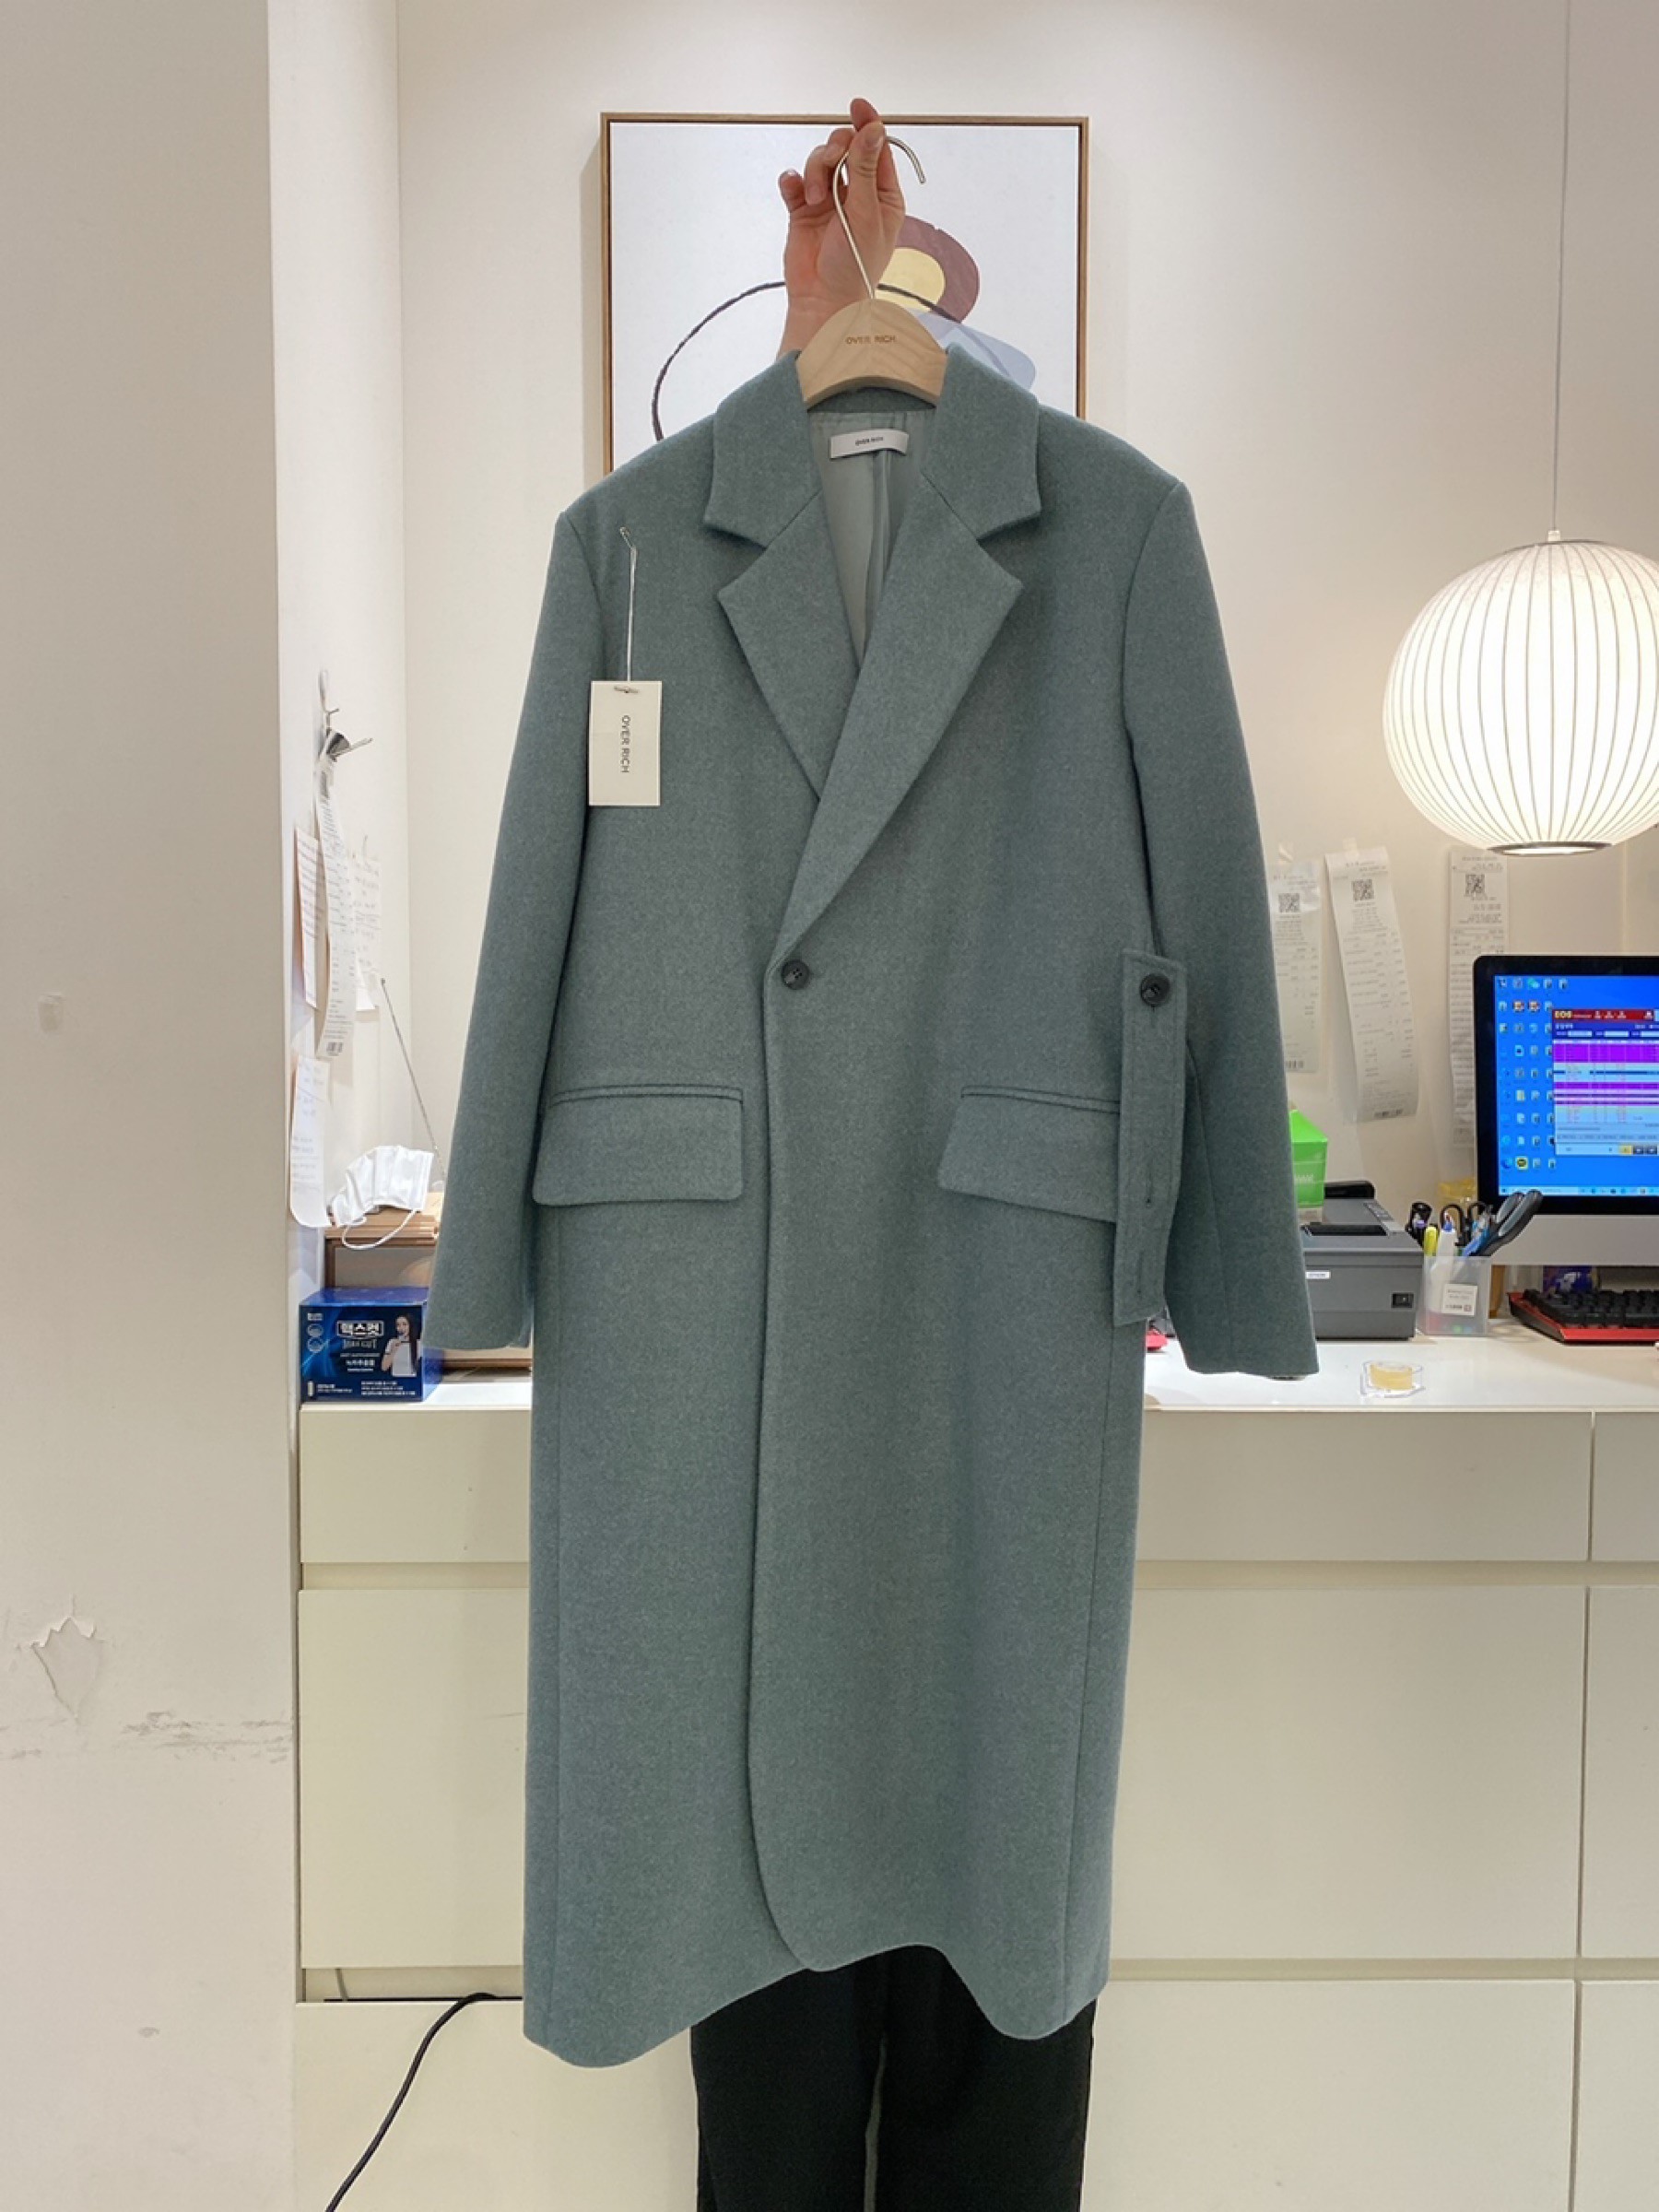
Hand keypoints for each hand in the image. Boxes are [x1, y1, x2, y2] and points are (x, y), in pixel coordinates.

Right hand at [776, 99, 905, 355]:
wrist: (823, 301)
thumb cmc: (854, 266)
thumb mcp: (866, 213)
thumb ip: (867, 168)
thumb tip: (874, 128)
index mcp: (883, 195)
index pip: (877, 148)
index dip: (869, 124)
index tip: (858, 105)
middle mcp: (857, 194)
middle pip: (845, 148)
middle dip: (836, 151)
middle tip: (832, 165)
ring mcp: (829, 202)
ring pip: (819, 162)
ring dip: (815, 171)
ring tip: (815, 198)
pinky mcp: (803, 211)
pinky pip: (795, 182)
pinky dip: (792, 181)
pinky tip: (793, 188)